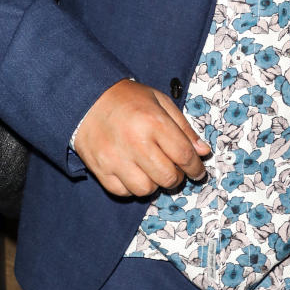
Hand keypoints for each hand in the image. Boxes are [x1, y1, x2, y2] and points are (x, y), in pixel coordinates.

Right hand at [72, 79, 210, 198]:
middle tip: (174, 168)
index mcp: (153, 122)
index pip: (184, 155)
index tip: (197, 171)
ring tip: (151, 169)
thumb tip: (203, 152)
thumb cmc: (128, 99)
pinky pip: (123, 192)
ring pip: (146, 189)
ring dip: (154, 183)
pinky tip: (133, 171)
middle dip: (177, 176)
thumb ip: (183, 128)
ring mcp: (115, 158)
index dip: (195, 167)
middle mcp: (135, 142)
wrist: (86, 98)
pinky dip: (132, 187)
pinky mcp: (100, 169)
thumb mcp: (160, 102)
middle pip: (168, 177)